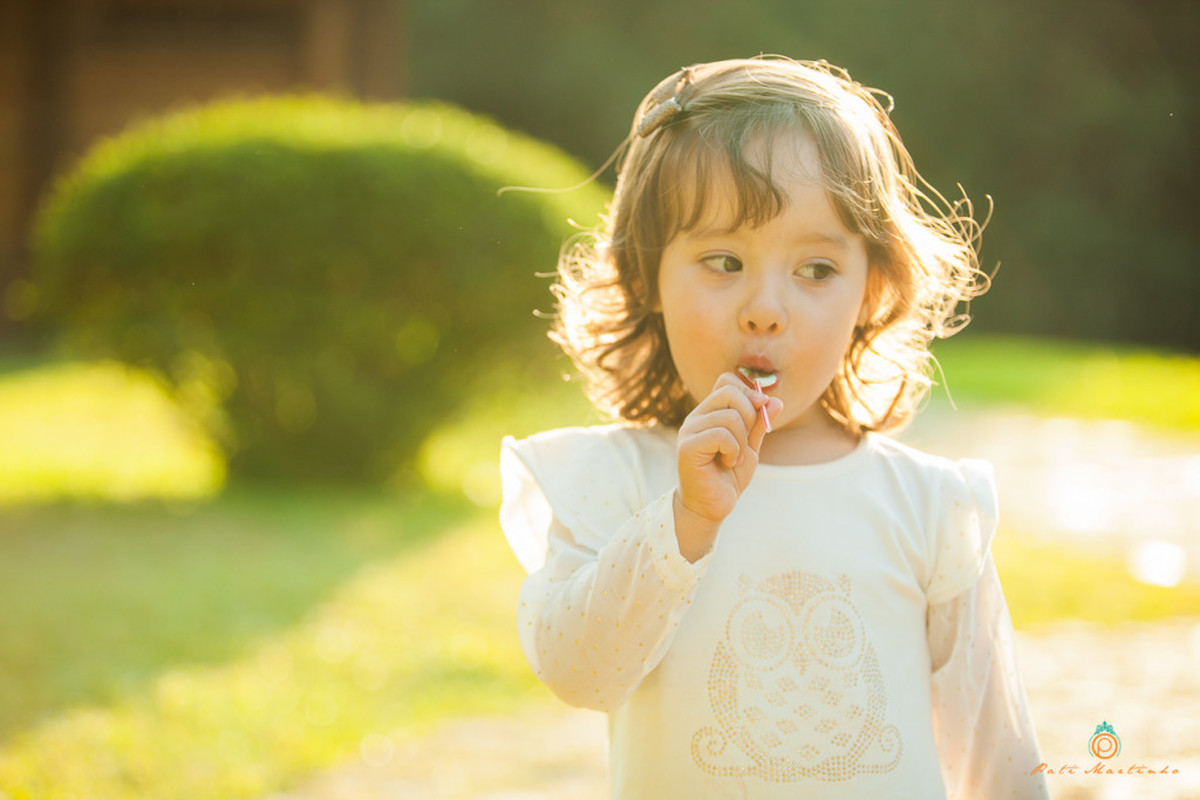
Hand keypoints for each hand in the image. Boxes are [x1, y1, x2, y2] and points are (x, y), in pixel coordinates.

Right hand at [673, 373, 781, 560]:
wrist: (712, 507)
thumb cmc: (728, 477)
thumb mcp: (750, 446)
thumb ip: (760, 423)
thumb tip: (776, 399)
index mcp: (710, 412)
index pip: (727, 380)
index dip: (749, 392)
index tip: (759, 412)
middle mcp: (696, 417)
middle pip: (730, 392)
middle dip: (750, 415)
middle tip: (746, 441)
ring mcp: (690, 430)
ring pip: (729, 415)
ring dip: (742, 440)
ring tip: (734, 458)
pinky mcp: (688, 447)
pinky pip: (721, 434)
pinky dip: (733, 450)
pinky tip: (727, 463)